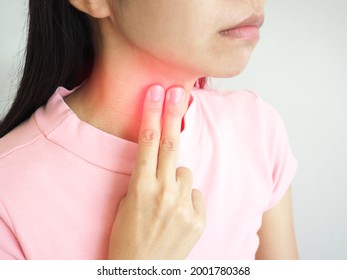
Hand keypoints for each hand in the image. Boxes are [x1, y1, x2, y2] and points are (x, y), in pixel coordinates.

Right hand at [107, 85, 205, 258]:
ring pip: (186, 172)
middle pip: (172, 144)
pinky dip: (188, 198)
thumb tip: (163, 165)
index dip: (152, 114)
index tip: (156, 93)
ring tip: (167, 200)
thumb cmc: (127, 237)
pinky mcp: (198, 218)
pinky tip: (178, 214)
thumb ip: (145, 180)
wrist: (142, 271)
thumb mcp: (126, 204)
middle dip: (173, 114)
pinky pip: (195, 194)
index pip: (148, 142)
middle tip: (177, 92)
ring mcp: (183, 205)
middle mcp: (163, 192)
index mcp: (140, 187)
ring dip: (178, 178)